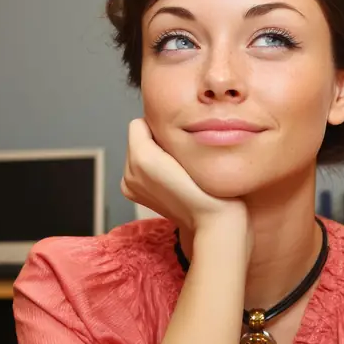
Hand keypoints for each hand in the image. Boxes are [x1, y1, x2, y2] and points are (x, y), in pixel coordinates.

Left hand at [121, 118, 247, 233]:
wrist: (214, 222)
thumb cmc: (209, 185)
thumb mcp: (189, 147)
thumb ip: (164, 129)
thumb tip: (157, 121)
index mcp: (140, 158)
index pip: (140, 123)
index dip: (162, 127)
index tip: (179, 142)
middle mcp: (129, 173)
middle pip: (138, 138)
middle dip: (156, 142)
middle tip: (181, 158)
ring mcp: (130, 186)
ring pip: (139, 151)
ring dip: (155, 154)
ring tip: (178, 169)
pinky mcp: (135, 194)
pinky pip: (138, 167)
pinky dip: (153, 168)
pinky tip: (172, 179)